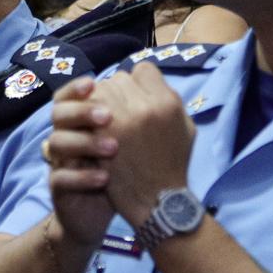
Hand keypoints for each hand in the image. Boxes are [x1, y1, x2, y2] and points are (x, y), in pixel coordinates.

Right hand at [44, 77, 119, 247]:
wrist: (122, 210)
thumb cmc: (129, 167)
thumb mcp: (134, 136)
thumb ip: (134, 108)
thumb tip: (145, 77)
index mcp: (81, 121)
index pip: (69, 95)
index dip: (76, 87)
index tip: (94, 83)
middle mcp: (67, 137)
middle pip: (59, 113)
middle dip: (81, 111)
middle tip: (108, 116)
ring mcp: (61, 163)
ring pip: (57, 143)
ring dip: (84, 143)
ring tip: (113, 148)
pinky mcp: (59, 189)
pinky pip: (60, 178)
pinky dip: (81, 176)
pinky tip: (105, 178)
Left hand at [83, 64, 194, 229]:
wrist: (157, 202)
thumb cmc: (174, 166)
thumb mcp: (186, 128)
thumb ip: (170, 101)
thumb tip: (154, 84)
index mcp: (168, 102)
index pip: (144, 70)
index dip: (139, 82)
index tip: (137, 97)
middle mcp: (144, 106)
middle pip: (119, 78)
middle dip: (117, 93)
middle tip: (118, 110)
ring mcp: (120, 121)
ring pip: (99, 92)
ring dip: (99, 103)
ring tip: (104, 120)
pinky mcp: (99, 137)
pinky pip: (86, 112)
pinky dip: (88, 119)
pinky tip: (93, 130)